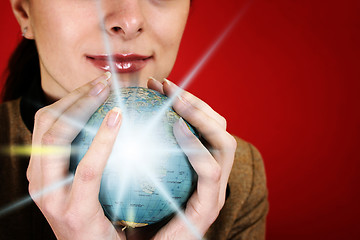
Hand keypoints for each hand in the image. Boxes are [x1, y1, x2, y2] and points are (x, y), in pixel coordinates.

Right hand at [27, 73, 125, 239]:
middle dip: (75, 96)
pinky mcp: (73, 212)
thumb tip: (121, 122)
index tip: (99, 84)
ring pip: (56, 138)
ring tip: (110, 91)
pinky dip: (101, 139)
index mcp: (43, 171)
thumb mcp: (95, 183)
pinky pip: (87, 167)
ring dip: (82, 107)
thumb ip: (96, 156)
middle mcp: (39, 181)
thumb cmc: (104, 218)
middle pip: (47, 123)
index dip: (70, 98)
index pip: (48, 123)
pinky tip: (119, 118)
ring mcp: (51, 198)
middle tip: (105, 81)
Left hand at [148, 78, 236, 238]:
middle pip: (218, 127)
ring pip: (224, 142)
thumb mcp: (135, 174)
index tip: (157, 84)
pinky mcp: (210, 206)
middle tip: (166, 85)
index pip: (202, 125)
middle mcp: (212, 175)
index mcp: (198, 165)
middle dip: (195, 101)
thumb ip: (136, 149)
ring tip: (176, 100)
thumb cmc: (134, 215)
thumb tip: (114, 115)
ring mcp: (215, 190)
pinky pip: (209, 170)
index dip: (184, 100)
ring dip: (201, 116)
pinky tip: (176, 128)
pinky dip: (196, 146)